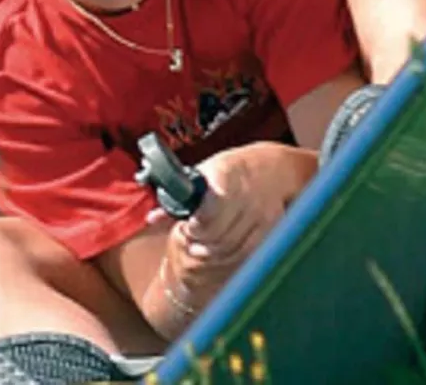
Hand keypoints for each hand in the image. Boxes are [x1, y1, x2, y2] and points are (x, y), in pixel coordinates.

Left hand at [148, 142, 317, 298]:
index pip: (209, 210)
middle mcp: (247, 196)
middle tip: (191, 238)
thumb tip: (151, 219)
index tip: (188, 227)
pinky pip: (246, 253)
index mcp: (226, 176)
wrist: (274, 169)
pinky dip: (230, 256)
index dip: (195, 225)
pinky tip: (220, 251)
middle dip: (200, 240)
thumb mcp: (204, 172)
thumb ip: (178, 197)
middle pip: (218, 234)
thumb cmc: (232, 169)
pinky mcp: (270, 230)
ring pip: (231, 247)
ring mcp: (261, 215)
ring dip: (212, 251)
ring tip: (202, 245)